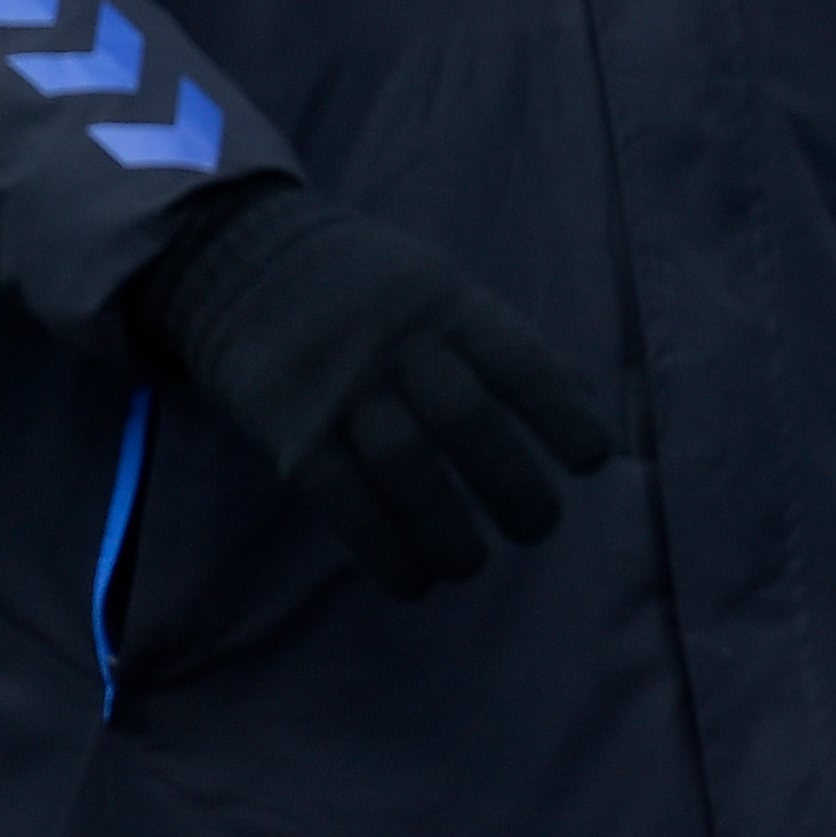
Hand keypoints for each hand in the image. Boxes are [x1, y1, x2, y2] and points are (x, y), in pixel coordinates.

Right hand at [121, 181, 614, 596]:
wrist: (242, 257)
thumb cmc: (368, 283)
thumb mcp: (443, 285)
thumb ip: (507, 340)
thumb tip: (589, 400)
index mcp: (449, 302)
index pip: (518, 360)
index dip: (561, 414)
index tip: (593, 462)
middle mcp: (398, 343)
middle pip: (465, 419)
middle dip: (511, 483)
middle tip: (538, 526)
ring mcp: (341, 386)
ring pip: (404, 465)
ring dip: (445, 528)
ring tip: (472, 564)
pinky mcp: (291, 429)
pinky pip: (341, 497)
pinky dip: (381, 547)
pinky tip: (412, 579)